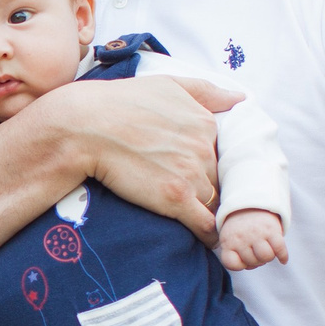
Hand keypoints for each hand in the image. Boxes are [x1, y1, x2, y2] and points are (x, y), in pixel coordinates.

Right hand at [33, 75, 231, 242]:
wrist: (85, 127)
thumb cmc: (119, 103)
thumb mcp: (166, 85)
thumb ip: (206, 92)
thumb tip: (239, 98)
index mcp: (205, 123)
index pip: (221, 152)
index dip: (210, 164)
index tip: (198, 171)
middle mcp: (203, 149)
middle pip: (218, 177)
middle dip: (210, 186)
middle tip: (191, 193)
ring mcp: (191, 175)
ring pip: (214, 201)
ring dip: (209, 210)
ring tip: (198, 216)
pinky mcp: (176, 200)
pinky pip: (206, 224)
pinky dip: (210, 234)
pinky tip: (207, 239)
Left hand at [217, 208, 288, 270]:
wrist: (251, 205)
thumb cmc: (239, 230)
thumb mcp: (229, 239)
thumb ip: (235, 255)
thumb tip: (250, 266)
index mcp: (228, 241)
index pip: (232, 264)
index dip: (240, 265)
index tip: (243, 259)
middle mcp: (241, 237)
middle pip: (252, 262)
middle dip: (256, 260)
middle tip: (256, 251)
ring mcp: (257, 233)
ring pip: (266, 257)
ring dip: (268, 258)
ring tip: (266, 251)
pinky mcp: (272, 229)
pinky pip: (280, 249)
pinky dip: (283, 256)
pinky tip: (282, 260)